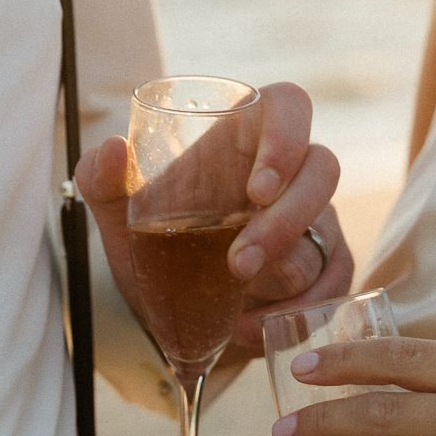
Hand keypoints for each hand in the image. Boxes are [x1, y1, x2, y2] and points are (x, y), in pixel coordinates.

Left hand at [74, 81, 350, 355]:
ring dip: (285, 281)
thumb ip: (102, 179)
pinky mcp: (328, 270)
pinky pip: (333, 289)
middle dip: (285, 222)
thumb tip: (113, 151)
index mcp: (247, 138)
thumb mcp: (121, 215)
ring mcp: (317, 222)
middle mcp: (292, 175)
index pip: (289, 107)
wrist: (172, 306)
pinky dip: (295, 315)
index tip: (257, 190)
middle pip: (322, 172)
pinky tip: (252, 328)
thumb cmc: (156, 241)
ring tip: (237, 312)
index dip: (286, 139)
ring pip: (326, 240)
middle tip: (239, 264)